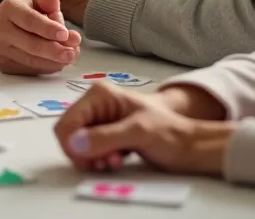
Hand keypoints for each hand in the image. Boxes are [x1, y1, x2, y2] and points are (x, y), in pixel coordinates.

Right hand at [0, 0, 81, 74]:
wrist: (7, 27)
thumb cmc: (28, 14)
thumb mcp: (38, 3)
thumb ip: (47, 0)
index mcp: (8, 9)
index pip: (30, 20)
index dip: (48, 28)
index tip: (65, 34)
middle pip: (30, 44)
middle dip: (54, 50)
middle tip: (72, 52)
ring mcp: (0, 50)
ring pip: (31, 61)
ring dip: (54, 61)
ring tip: (70, 56)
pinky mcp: (4, 65)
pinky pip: (30, 70)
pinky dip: (47, 67)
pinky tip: (58, 62)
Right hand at [54, 84, 234, 176]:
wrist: (188, 144)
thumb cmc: (169, 132)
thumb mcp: (138, 132)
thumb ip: (105, 138)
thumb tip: (75, 144)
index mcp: (99, 95)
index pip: (66, 123)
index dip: (73, 145)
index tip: (91, 160)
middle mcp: (96, 105)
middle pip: (69, 135)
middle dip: (84, 153)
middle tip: (108, 160)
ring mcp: (100, 121)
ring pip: (78, 145)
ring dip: (93, 158)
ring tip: (115, 160)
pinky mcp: (105, 135)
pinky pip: (88, 151)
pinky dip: (99, 160)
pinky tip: (116, 159)